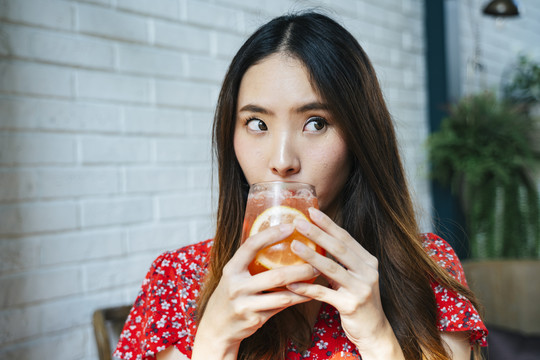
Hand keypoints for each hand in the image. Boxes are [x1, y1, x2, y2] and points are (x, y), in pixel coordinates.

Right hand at [192, 224, 317, 359]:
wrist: (217, 328)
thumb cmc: (230, 294)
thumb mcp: (233, 275)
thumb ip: (248, 260)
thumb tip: (274, 235)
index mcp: (231, 269)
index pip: (251, 246)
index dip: (271, 234)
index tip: (290, 226)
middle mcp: (236, 286)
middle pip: (275, 276)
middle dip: (300, 268)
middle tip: (317, 260)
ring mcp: (245, 305)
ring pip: (282, 295)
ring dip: (304, 286)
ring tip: (317, 275)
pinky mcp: (255, 319)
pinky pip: (281, 308)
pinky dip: (297, 299)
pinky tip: (309, 292)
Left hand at [287, 208, 403, 358]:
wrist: (375, 331)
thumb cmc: (359, 300)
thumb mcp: (354, 278)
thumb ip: (340, 262)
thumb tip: (316, 242)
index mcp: (368, 261)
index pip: (346, 238)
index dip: (328, 224)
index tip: (312, 211)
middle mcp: (368, 272)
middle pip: (339, 248)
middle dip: (317, 233)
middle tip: (298, 222)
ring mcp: (361, 289)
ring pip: (332, 268)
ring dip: (311, 256)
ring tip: (293, 245)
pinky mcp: (351, 305)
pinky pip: (324, 294)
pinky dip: (306, 288)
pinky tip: (291, 283)